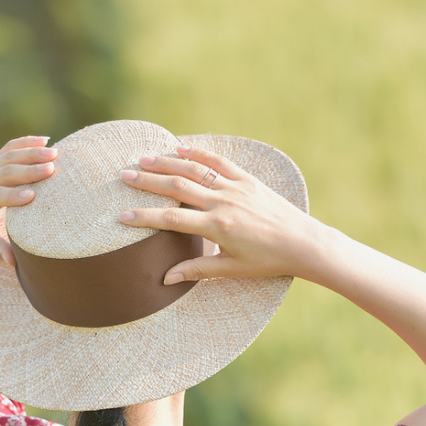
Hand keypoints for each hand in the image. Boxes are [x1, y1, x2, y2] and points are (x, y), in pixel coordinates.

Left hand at [0, 136, 56, 263]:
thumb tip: (14, 262)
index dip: (13, 196)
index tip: (32, 196)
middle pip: (5, 173)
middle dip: (29, 170)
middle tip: (52, 168)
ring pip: (9, 157)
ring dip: (31, 153)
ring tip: (54, 153)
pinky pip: (8, 149)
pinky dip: (25, 142)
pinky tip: (44, 139)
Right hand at [118, 146, 323, 282]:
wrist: (303, 243)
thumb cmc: (268, 261)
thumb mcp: (231, 269)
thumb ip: (197, 270)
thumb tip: (166, 278)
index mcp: (217, 227)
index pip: (171, 221)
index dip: (144, 218)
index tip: (122, 216)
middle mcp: (223, 203)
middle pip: (177, 188)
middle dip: (148, 182)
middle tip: (124, 175)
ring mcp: (236, 188)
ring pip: (195, 170)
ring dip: (168, 163)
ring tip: (144, 158)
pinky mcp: (248, 180)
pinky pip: (219, 161)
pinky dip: (199, 153)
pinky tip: (180, 148)